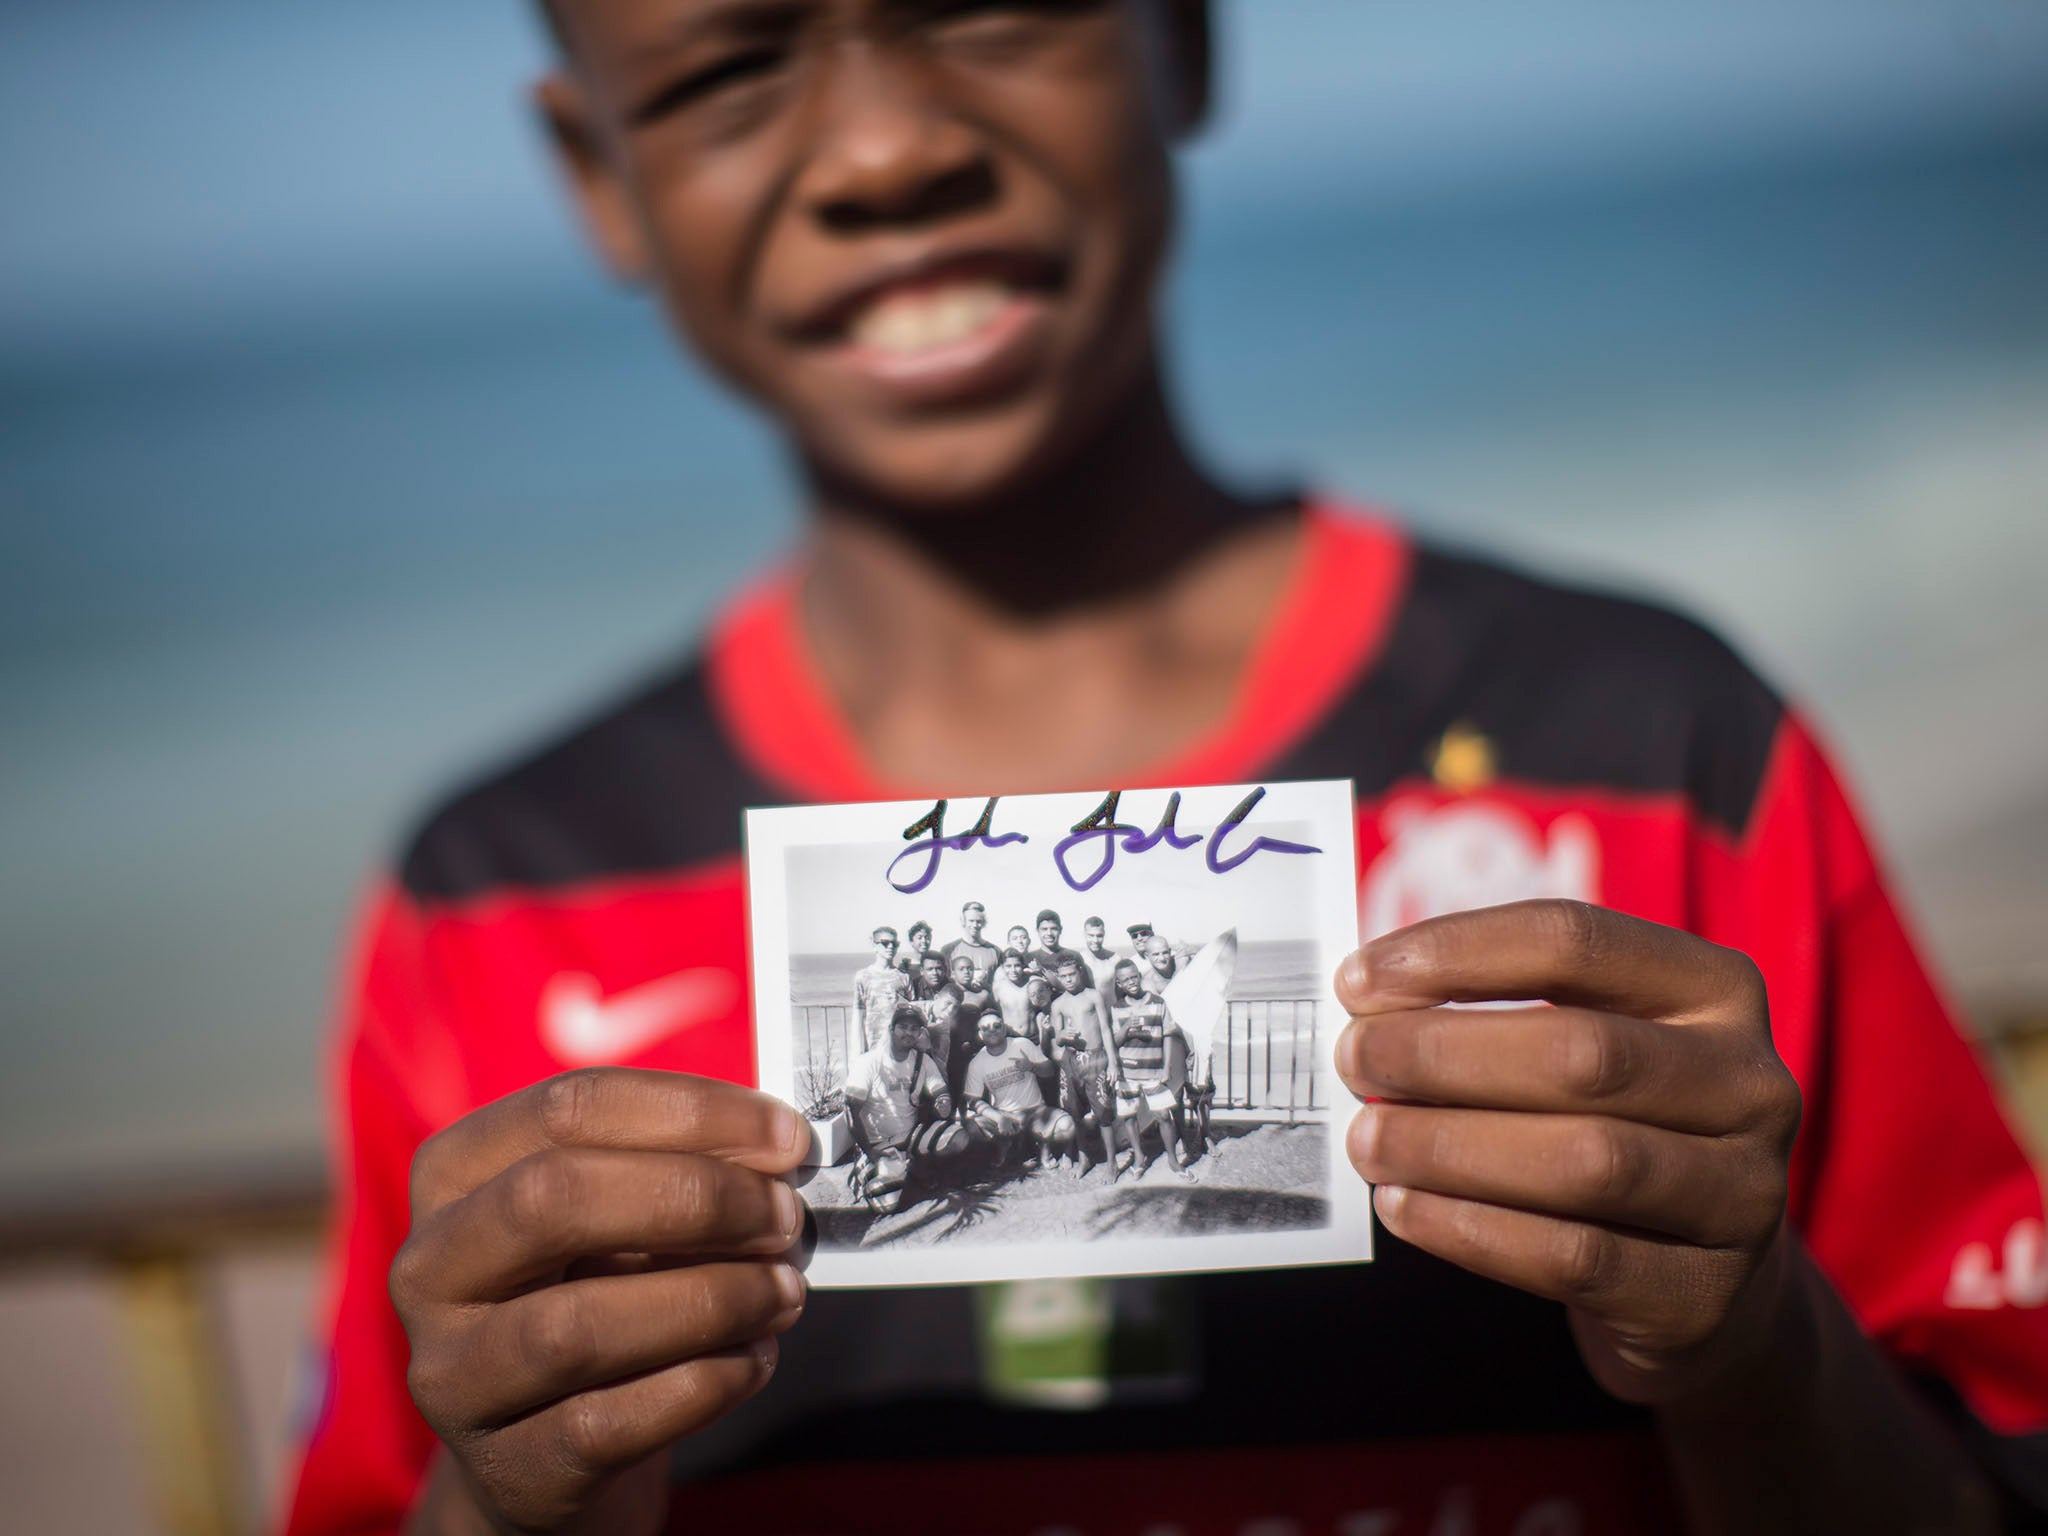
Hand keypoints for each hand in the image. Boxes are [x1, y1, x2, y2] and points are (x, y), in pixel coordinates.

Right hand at [392, 1069, 809, 1534]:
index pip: (568, 1108)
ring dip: (711, 1300)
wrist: (547, 1448)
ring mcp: (454, 1375)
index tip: (785, 1135)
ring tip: (784, 1291)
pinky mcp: (506, 1469)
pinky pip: (610, 1422)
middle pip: (555, 1199)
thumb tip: (779, 1146)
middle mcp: (430, 1268)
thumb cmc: (596, 1290)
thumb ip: (678, 1164)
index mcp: (454, 1172)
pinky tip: (755, 1357)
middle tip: (785, 1216)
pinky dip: (704, 1383)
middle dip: (696, 1199)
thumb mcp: (618, 1212)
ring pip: (576, 1326)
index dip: (692, 1112)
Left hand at [1335, 900, 1802, 1405]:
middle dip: (1443, 1054)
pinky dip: (1473, 1230)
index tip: (1357, 980)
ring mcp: (1747, 1196)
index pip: (1575, 942)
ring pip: (1586, 1162)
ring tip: (1366, 1142)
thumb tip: (1367, 1000)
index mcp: (1716, 990)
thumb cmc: (1614, 1126)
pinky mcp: (1708, 1296)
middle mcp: (1752, 1084)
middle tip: (1353, 1061)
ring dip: (1449, 1147)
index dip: (1456, 952)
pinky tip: (1404, 1208)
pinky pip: (1577, 1257)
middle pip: (1582, 1053)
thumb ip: (1495, 1010)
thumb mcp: (1584, 1043)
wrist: (1709, 1279)